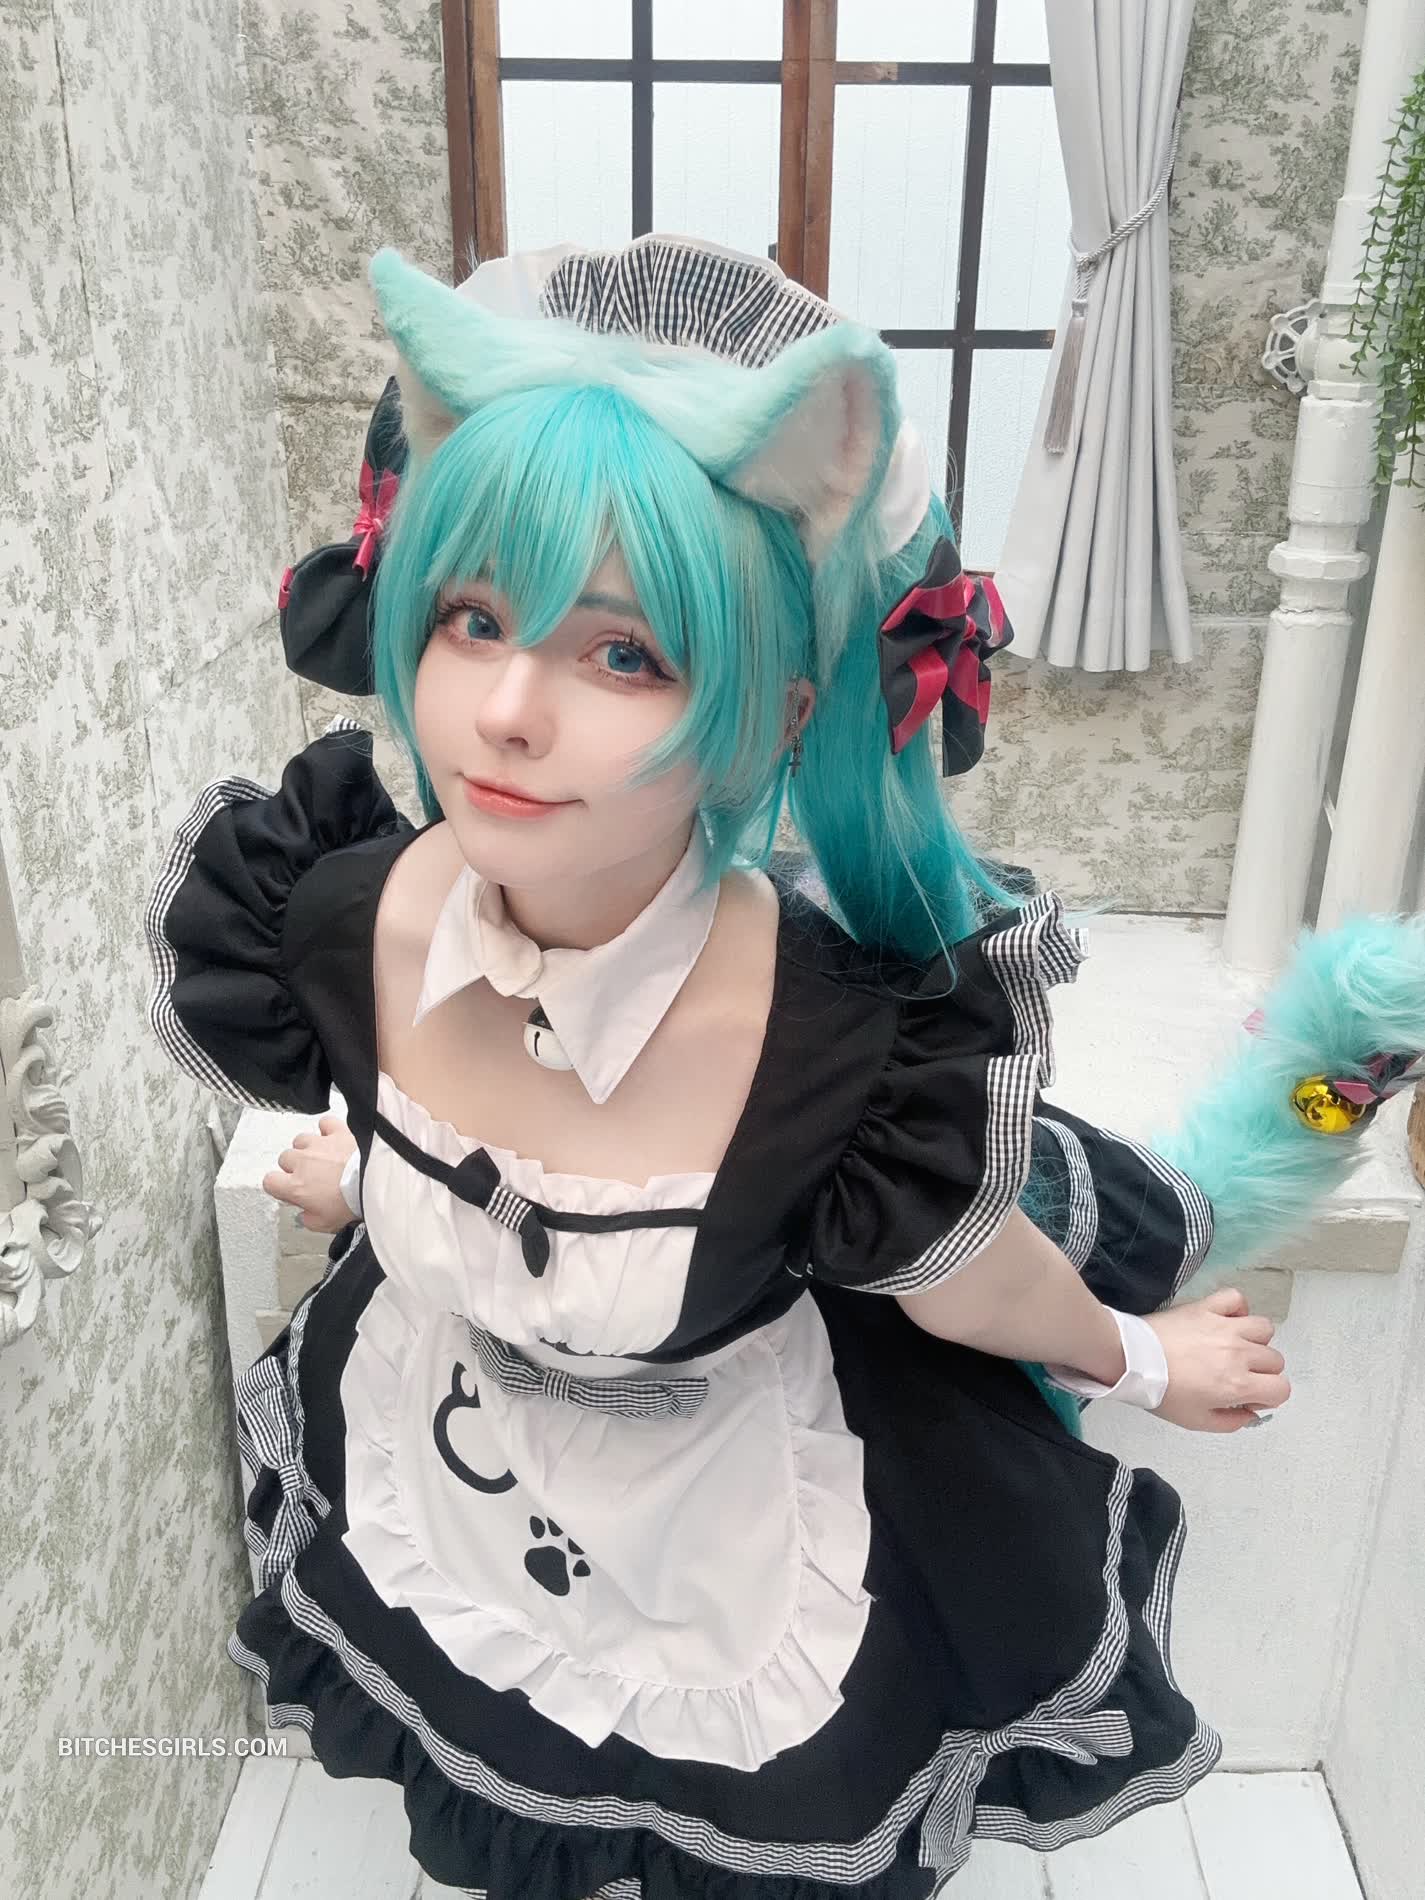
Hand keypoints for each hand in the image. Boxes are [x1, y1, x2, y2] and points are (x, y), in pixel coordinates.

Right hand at [262, 1115, 356, 1233]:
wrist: (375, 1183)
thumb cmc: (351, 1203)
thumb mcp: (324, 1224)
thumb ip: (308, 1218)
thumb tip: (306, 1214)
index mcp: (296, 1186)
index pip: (269, 1181)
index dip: (278, 1186)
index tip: (290, 1190)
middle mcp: (303, 1162)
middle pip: (285, 1158)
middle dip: (295, 1167)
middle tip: (312, 1177)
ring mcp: (319, 1145)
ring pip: (300, 1140)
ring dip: (308, 1148)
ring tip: (323, 1158)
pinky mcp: (338, 1133)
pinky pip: (324, 1124)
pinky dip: (327, 1130)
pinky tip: (333, 1138)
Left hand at [1145, 1287, 1289, 1432]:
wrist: (1131, 1359)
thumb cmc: (1161, 1392)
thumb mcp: (1197, 1421)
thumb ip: (1231, 1422)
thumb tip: (1251, 1414)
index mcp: (1238, 1383)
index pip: (1281, 1389)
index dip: (1268, 1397)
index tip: (1246, 1397)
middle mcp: (1239, 1353)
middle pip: (1275, 1359)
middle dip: (1262, 1372)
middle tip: (1236, 1375)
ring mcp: (1225, 1326)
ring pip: (1265, 1328)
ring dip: (1255, 1340)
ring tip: (1234, 1347)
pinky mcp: (1207, 1307)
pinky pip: (1237, 1299)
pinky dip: (1238, 1308)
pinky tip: (1226, 1321)